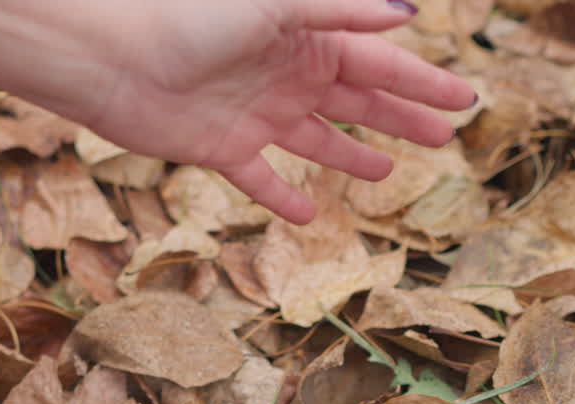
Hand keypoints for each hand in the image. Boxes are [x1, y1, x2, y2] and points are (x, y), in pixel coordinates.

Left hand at [0, 0, 474, 222]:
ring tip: (389, 171)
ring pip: (317, 139)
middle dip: (400, 116)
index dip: (421, 83)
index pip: (378, 62)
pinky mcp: (221, 150)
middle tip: (445, 138)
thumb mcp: (274, 4)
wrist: (112, 60)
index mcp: (305, 37)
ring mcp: (255, 114)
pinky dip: (283, 195)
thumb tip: (407, 12)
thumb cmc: (189, 20)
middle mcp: (285, 75)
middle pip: (357, 100)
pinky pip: (261, 179)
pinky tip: (305, 213)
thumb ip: (339, 9)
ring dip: (352, 154)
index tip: (463, 101)